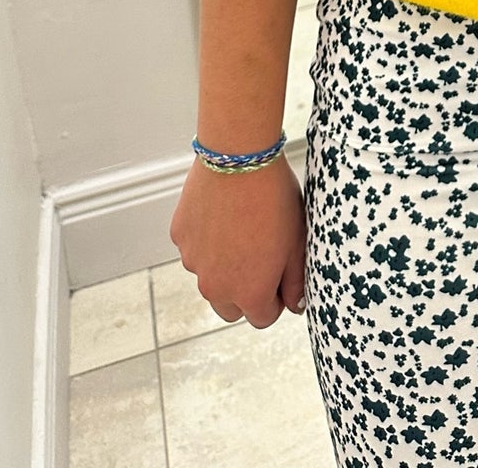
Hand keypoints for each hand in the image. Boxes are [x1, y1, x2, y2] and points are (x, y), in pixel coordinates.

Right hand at [169, 155, 305, 328]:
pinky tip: (223, 212)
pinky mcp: (180, 238)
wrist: (239, 157)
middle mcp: (216, 286)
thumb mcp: (297, 241)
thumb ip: (296, 282)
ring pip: (210, 277)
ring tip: (243, 227)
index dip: (276, 298)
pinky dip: (206, 240)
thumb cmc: (274, 198)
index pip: (263, 318)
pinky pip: (195, 249)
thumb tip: (294, 305)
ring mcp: (193, 262)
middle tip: (262, 255)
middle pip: (231, 307)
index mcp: (249, 293)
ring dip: (224, 265)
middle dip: (246, 291)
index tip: (281, 274)